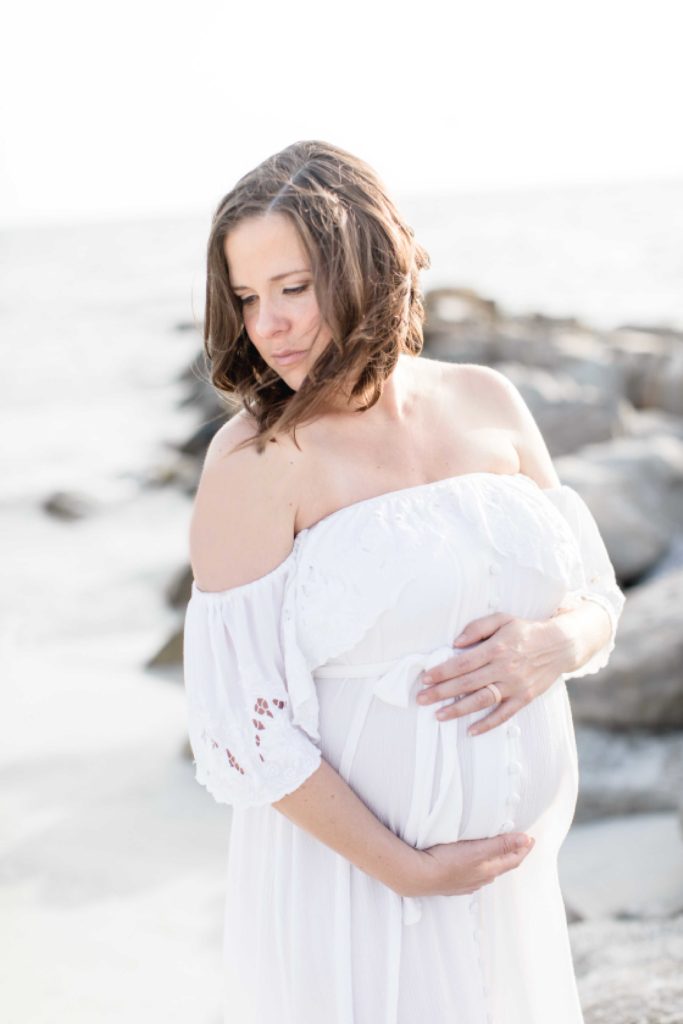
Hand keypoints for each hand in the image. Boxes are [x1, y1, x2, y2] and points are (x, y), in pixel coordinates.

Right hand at [401, 832, 534, 897]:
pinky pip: (472, 875)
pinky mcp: (453, 883)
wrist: (419, 876)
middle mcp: (480, 879)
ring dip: (495, 861)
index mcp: (488, 870)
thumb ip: (501, 844)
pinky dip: (479, 867)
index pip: (512, 860)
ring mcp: (466, 883)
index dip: (523, 849)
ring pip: (486, 872)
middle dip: (511, 855)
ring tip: (497, 852)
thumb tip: (526, 839)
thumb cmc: (446, 862)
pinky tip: (473, 865)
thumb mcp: (477, 850)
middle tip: (518, 844)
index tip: (531, 839)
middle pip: (501, 866)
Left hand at [415, 612, 573, 735]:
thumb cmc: (526, 630)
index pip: (462, 662)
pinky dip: (487, 724)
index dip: (442, 671)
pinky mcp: (525, 698)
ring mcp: (515, 685)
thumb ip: (477, 627)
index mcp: (496, 648)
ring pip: (482, 701)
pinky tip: (471, 730)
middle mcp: (504, 668)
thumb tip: (455, 643)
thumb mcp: (502, 618)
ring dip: (458, 710)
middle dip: (441, 692)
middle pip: (467, 683)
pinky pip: (504, 715)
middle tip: (421, 699)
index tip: (425, 678)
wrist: (560, 644)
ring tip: (438, 716)